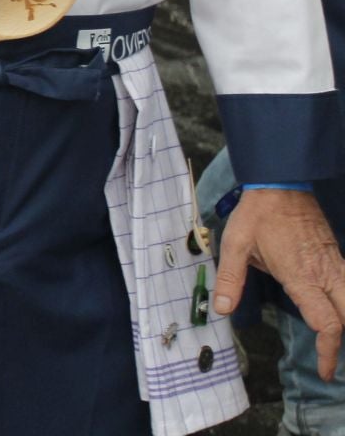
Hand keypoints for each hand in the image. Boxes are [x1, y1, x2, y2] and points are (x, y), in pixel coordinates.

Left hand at [215, 189, 344, 378]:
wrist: (281, 183)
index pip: (327, 323)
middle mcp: (325, 273)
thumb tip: (221, 309)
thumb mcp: (234, 245)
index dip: (329, 351)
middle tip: (332, 364)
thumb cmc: (257, 214)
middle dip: (344, 343)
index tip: (325, 370)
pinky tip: (336, 309)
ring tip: (334, 344)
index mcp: (302, 277)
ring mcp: (334, 263)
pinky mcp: (336, 255)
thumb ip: (229, 279)